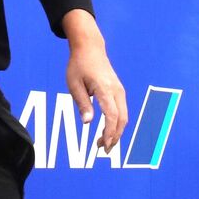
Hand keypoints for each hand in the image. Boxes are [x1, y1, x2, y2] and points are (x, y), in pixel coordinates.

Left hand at [62, 10, 127, 152]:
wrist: (90, 48)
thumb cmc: (79, 65)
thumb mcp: (74, 85)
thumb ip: (82, 104)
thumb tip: (87, 123)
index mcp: (105, 89)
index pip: (112, 116)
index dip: (109, 132)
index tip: (103, 145)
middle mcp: (117, 91)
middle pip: (121, 120)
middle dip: (114, 137)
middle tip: (102, 150)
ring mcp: (120, 91)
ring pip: (124, 117)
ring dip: (116, 132)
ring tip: (104, 143)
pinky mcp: (119, 92)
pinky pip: (122, 111)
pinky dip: (117, 124)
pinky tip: (108, 130)